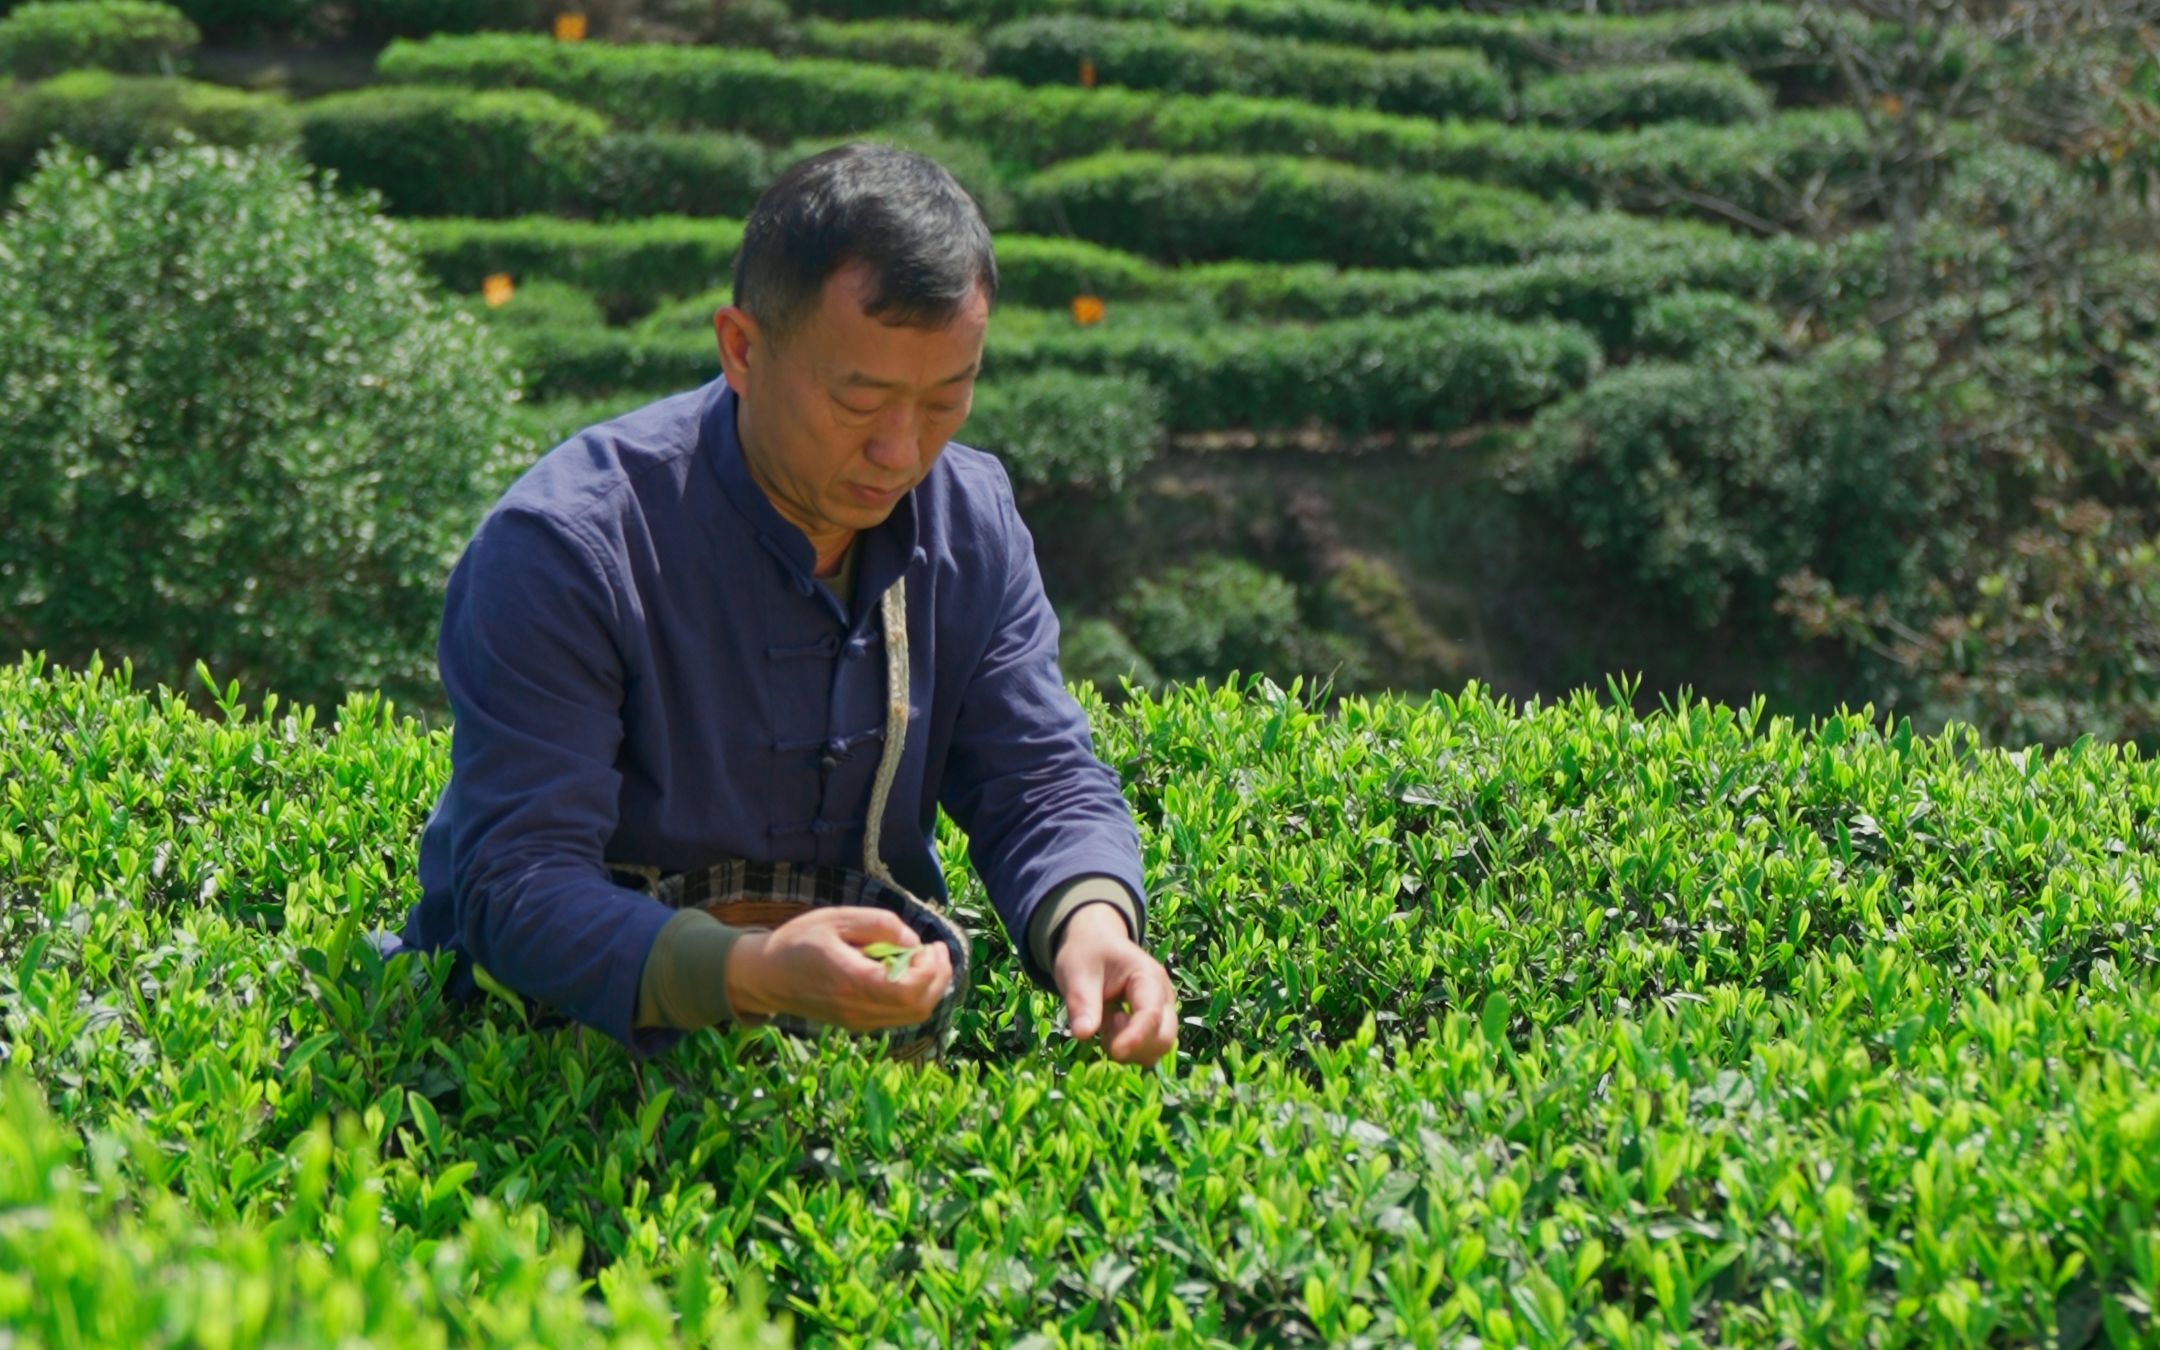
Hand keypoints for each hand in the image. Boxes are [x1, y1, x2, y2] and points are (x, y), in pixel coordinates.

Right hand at [725, 907, 950, 1031]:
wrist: (765, 976)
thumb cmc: (799, 940)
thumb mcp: (838, 918)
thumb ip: (880, 925)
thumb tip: (913, 942)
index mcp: (851, 981)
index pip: (908, 991)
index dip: (931, 969)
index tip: (930, 944)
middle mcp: (857, 1010)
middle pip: (918, 1007)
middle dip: (938, 977)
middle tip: (936, 950)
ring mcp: (858, 1021)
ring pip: (912, 1016)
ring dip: (930, 988)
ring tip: (926, 959)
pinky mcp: (857, 1024)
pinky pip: (898, 1017)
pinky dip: (914, 997)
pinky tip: (908, 973)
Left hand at [1052, 903, 1176, 1066]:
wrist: (1094, 944)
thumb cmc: (1086, 954)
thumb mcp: (1076, 972)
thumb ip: (1082, 1003)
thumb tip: (1083, 1035)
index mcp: (1148, 977)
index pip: (1151, 1014)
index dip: (1135, 1038)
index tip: (1113, 1052)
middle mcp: (1163, 996)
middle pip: (1164, 1037)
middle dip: (1134, 1047)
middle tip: (1103, 1032)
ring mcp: (1162, 1012)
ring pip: (1158, 1048)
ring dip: (1131, 1051)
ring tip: (1106, 1026)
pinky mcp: (1155, 1024)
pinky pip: (1149, 1049)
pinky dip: (1130, 1051)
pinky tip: (1112, 1032)